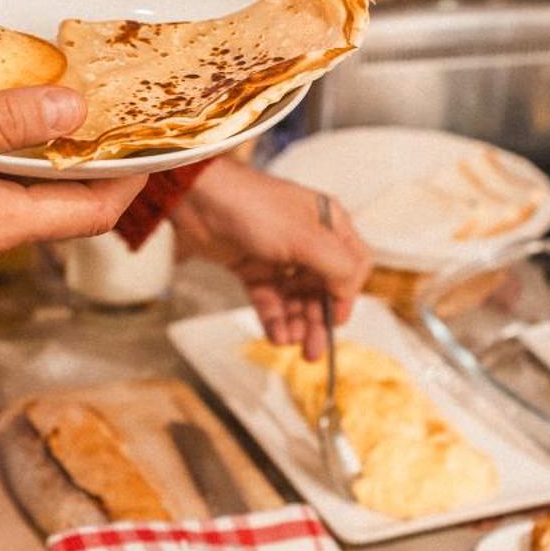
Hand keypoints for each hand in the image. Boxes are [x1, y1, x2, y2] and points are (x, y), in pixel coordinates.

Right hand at [0, 87, 144, 298]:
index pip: (88, 214)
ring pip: (2, 214)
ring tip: (19, 114)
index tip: (150, 139)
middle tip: (85, 109)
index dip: (126, 176)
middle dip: (69, 164)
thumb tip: (73, 108)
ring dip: (16, 171)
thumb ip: (0, 121)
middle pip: (47, 212)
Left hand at [169, 159, 371, 357]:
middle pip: (323, 288)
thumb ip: (336, 266)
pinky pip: (270, 299)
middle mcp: (308, 240)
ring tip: (288, 341)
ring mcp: (279, 254)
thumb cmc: (252, 206)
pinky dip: (274, 318)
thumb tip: (349, 293)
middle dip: (319, 320)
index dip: (347, 296)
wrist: (196, 199)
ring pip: (296, 298)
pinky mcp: (253, 266)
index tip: (335, 320)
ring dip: (296, 322)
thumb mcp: (304, 237)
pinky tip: (275, 335)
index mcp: (328, 224)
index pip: (352, 266)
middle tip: (313, 351)